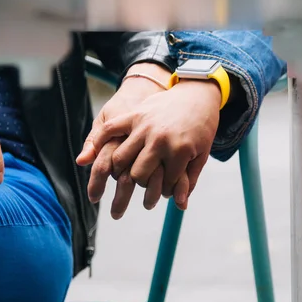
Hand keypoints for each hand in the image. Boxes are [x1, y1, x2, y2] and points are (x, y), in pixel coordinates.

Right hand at [79, 79, 220, 213]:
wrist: (197, 94)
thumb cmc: (201, 127)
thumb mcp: (201, 155)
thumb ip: (189, 181)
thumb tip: (180, 206)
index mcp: (179, 151)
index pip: (165, 185)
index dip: (166, 190)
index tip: (168, 187)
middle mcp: (158, 140)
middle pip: (138, 175)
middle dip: (143, 183)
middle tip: (146, 180)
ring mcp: (144, 126)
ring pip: (120, 158)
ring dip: (122, 169)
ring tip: (127, 171)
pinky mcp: (135, 115)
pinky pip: (110, 129)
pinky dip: (100, 142)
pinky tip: (99, 153)